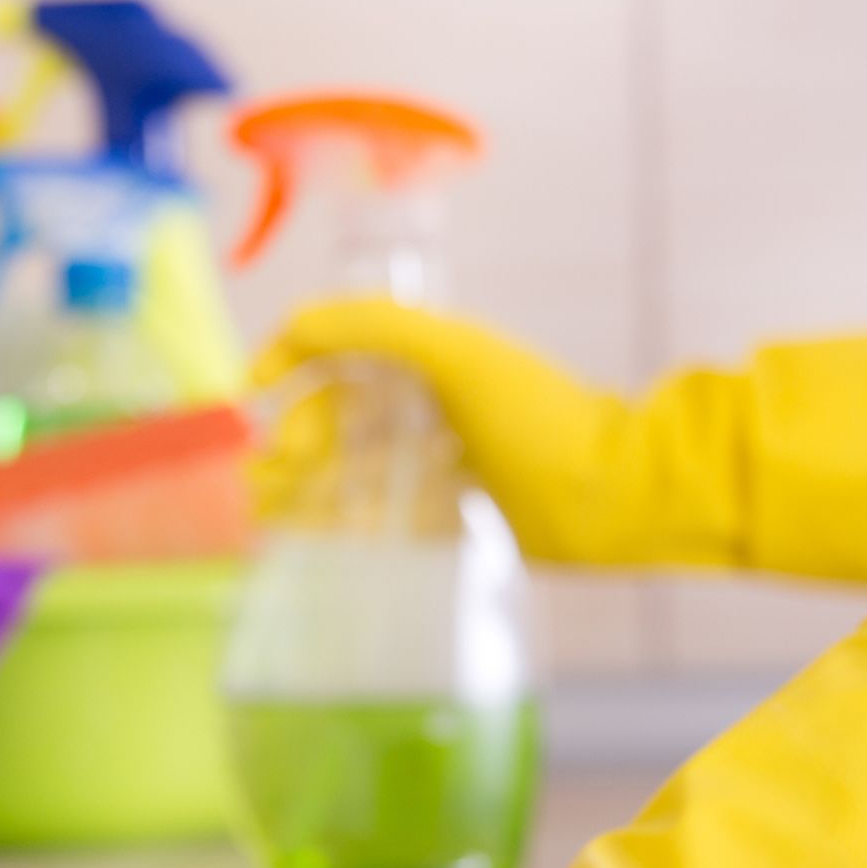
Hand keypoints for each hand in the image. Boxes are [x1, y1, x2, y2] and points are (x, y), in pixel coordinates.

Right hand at [254, 299, 866, 582]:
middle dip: (294, 439)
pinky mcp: (455, 513)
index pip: (337, 348)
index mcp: (428, 356)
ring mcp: (442, 459)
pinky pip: (385, 517)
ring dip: (307, 488)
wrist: (616, 498)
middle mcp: (431, 403)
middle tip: (268, 476)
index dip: (286, 364)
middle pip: (338, 416)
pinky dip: (346, 528)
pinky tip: (315, 543)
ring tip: (269, 517)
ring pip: (355, 469)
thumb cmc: (540, 418)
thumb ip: (375, 327)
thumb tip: (294, 324)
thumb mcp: (456, 355)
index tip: (250, 398)